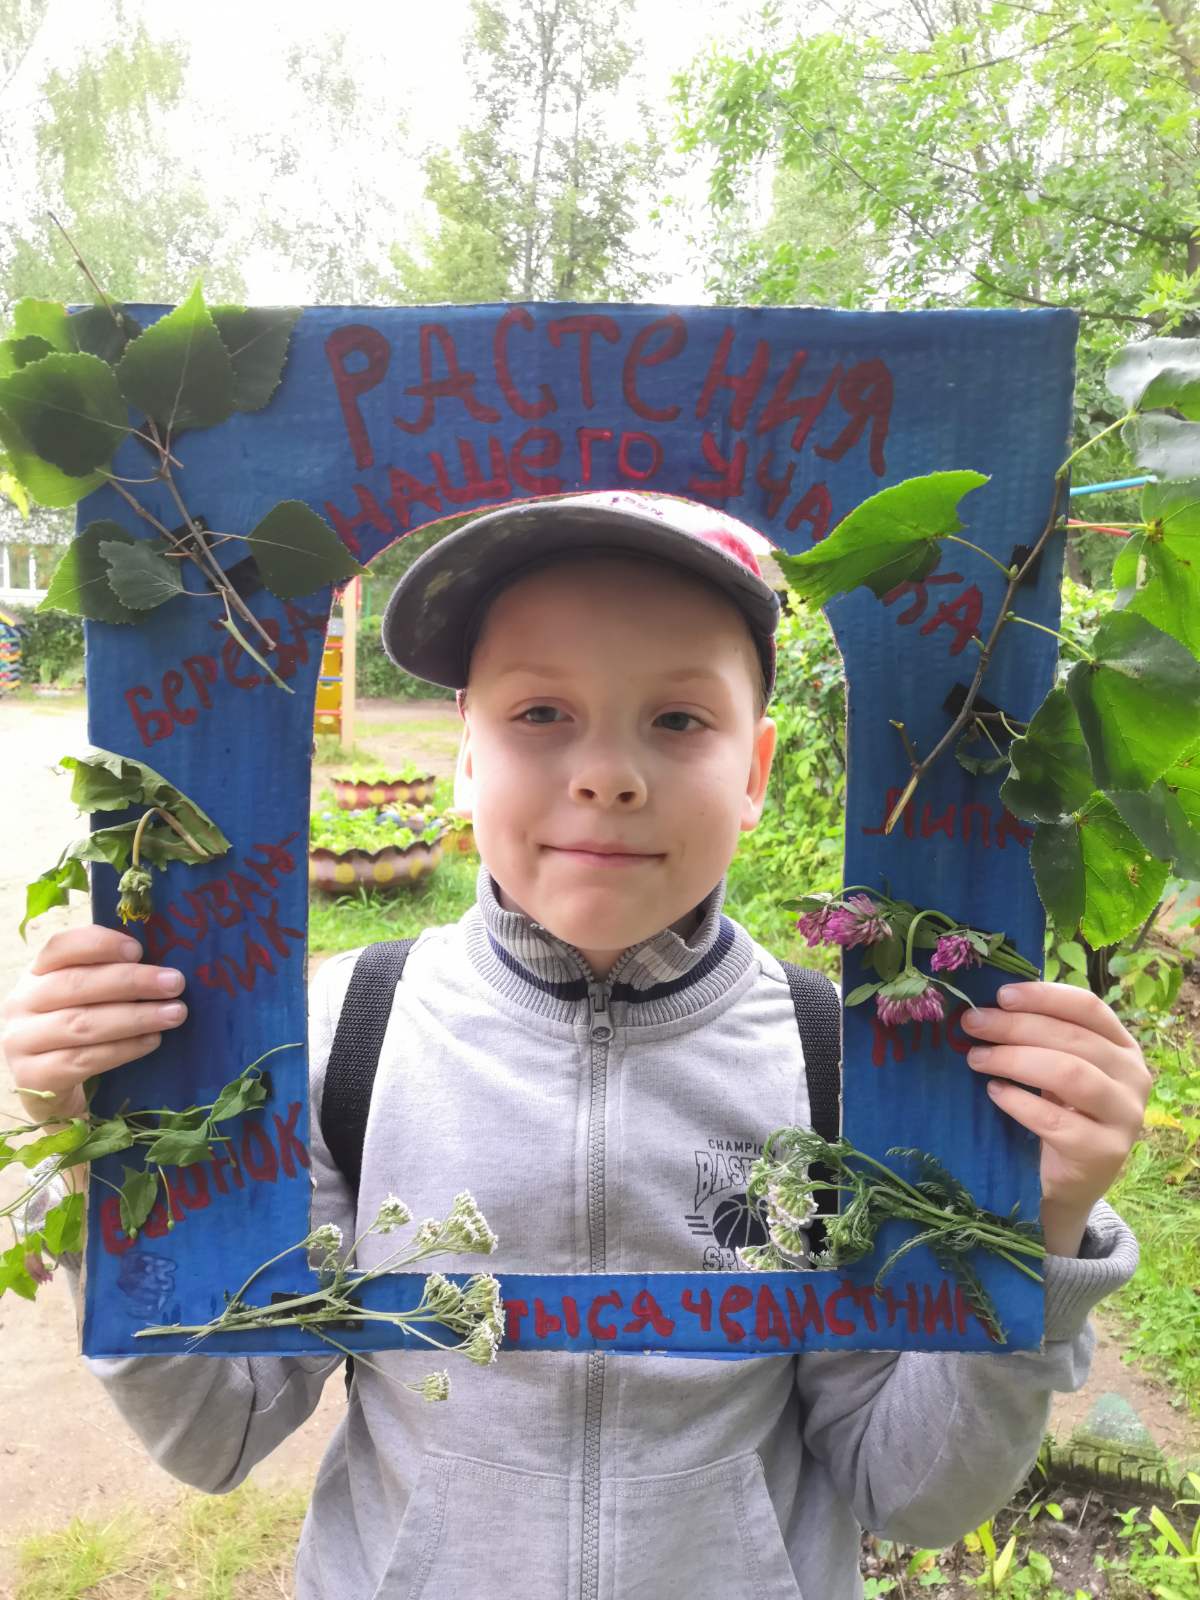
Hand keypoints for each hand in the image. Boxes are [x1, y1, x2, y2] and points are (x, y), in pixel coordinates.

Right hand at [1, 926, 187, 1121]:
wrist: (48, 1084)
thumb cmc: (77, 1028)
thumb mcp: (84, 997)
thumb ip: (108, 975)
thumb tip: (160, 967)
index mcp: (36, 972)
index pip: (60, 947)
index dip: (99, 944)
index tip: (138, 949)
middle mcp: (21, 1003)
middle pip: (77, 984)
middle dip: (132, 981)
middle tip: (174, 982)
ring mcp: (21, 1041)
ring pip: (83, 1024)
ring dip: (135, 1017)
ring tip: (174, 1013)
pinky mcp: (33, 1077)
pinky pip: (84, 1060)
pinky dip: (123, 1049)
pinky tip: (152, 1040)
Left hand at [960, 980, 1150, 1255]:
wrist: (1063, 1182)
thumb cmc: (1055, 1112)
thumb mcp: (1053, 1068)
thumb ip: (1037, 1037)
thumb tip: (985, 1004)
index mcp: (1122, 1046)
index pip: (1088, 1007)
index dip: (1043, 996)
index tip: (1000, 995)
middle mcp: (1133, 1076)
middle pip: (1073, 1038)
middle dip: (1015, 1026)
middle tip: (972, 1024)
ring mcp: (1125, 1116)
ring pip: (1070, 1073)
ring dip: (1015, 1060)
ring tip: (977, 1058)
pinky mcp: (1105, 1152)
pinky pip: (1057, 1120)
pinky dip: (1019, 1102)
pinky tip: (994, 1093)